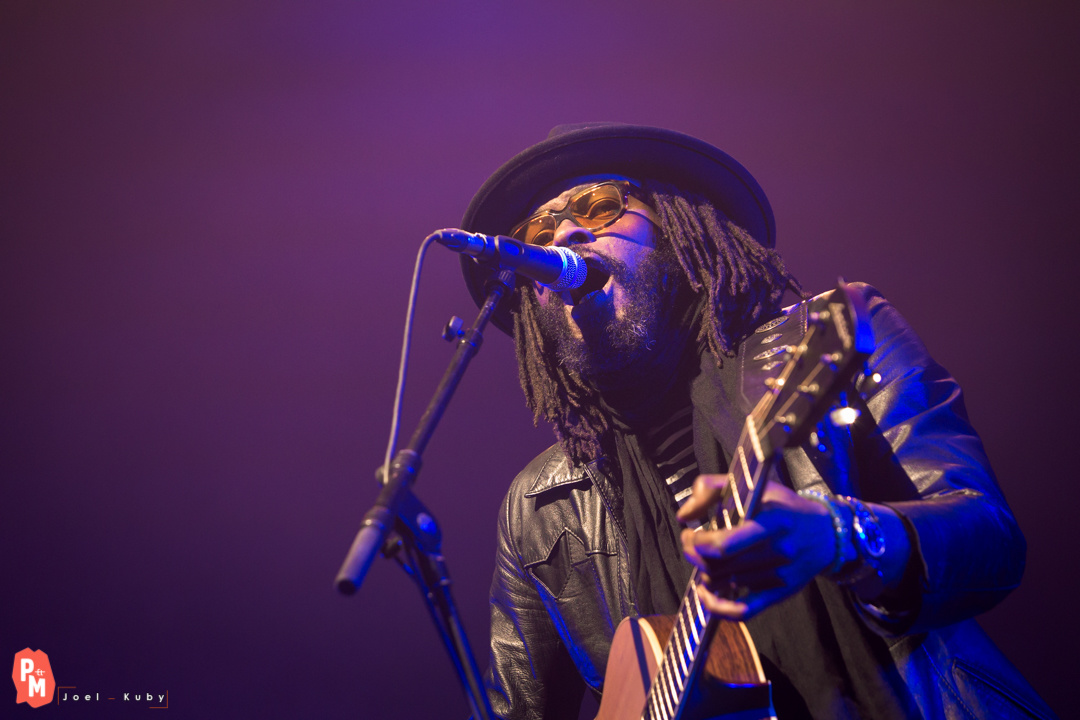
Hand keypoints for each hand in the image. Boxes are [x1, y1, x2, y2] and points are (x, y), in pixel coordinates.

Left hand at [677, 475, 836, 619]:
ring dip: (705, 572)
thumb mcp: (753, 486)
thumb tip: (684, 515)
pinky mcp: (780, 594)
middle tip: (690, 543)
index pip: (725, 544)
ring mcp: (780, 575)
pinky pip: (743, 611)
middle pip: (720, 565)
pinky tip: (706, 594)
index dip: (697, 542)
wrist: (826, 533)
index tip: (690, 532)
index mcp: (772, 520)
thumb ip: (711, 488)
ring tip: (705, 558)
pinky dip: (718, 607)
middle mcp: (778, 550)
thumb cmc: (783, 506)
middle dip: (695, 554)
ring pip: (725, 583)